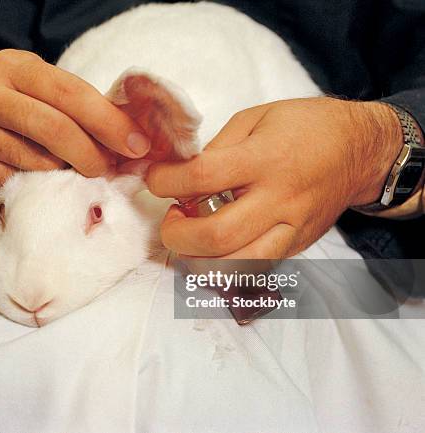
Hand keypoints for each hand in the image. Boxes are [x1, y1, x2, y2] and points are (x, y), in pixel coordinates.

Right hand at [0, 49, 150, 190]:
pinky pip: (17, 181)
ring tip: (77, 172)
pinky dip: (39, 184)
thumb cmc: (7, 103)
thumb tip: (127, 136)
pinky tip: (45, 180)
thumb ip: (74, 104)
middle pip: (54, 129)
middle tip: (109, 169)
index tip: (137, 145)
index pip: (70, 93)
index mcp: (14, 67)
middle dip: (92, 154)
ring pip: (37, 161)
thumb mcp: (34, 87)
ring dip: (67, 172)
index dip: (108, 121)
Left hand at [146, 97, 402, 258]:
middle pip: (216, 237)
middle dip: (177, 235)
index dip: (165, 182)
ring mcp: (290, 229)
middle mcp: (279, 199)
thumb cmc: (306, 127)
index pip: (202, 178)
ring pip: (236, 266)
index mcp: (265, 158)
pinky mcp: (296, 247)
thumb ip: (216, 148)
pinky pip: (255, 269)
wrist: (359, 150)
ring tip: (190, 237)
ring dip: (198, 260)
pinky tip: (214, 248)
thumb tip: (181, 174)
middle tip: (170, 219)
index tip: (157, 179)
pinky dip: (225, 266)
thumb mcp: (255, 118)